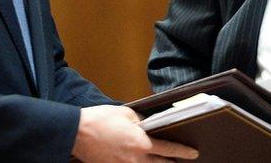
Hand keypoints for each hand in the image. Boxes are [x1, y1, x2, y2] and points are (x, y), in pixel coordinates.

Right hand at [72, 105, 198, 161]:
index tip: (193, 154)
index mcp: (141, 143)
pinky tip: (138, 161)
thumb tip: (148, 126)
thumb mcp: (126, 113)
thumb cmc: (100, 119)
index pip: (168, 149)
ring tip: (161, 161)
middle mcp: (135, 159)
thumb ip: (141, 121)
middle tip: (178, 161)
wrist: (76, 132)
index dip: (183, 152)